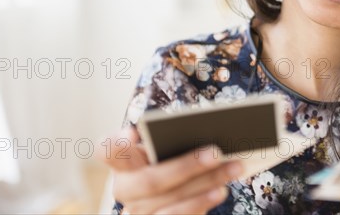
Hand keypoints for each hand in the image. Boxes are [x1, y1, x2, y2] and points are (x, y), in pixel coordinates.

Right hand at [97, 127, 243, 214]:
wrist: (167, 204)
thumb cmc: (171, 169)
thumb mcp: (169, 154)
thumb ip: (177, 144)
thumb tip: (209, 138)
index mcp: (124, 164)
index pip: (108, 151)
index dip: (117, 143)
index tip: (133, 132)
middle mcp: (126, 190)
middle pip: (149, 180)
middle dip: (186, 166)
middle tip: (216, 152)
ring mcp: (137, 213)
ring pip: (168, 201)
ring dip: (204, 184)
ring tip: (231, 170)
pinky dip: (200, 203)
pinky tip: (220, 191)